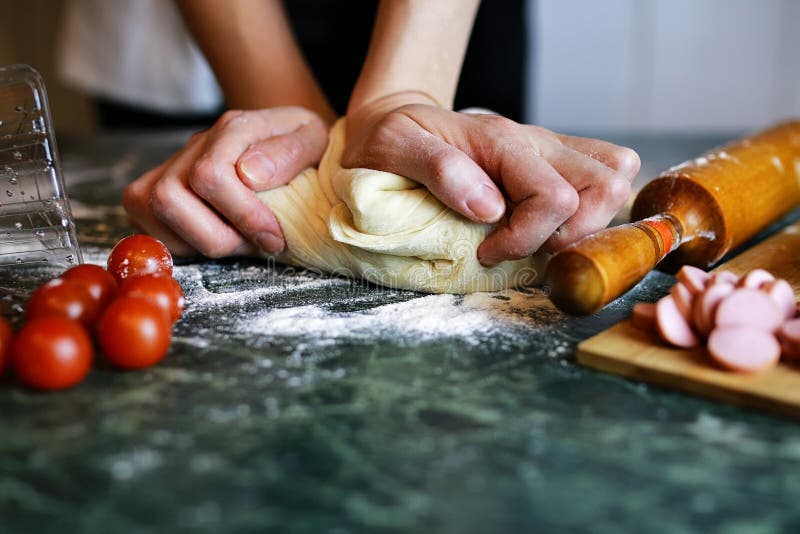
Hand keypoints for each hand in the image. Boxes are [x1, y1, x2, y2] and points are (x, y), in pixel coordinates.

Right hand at [123, 107, 328, 256]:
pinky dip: (185, 244)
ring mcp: (169, 166)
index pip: (211, 175)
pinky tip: (217, 237)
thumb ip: (290, 151)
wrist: (287, 144)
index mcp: (233, 128)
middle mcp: (194, 144)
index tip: (275, 238)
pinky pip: (151, 226)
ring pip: (152, 211)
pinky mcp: (154, 192)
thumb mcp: (315, 140)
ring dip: (200, 241)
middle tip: (255, 243)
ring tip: (239, 240)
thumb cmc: (301, 149)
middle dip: (217, 235)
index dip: (243, 216)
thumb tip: (250, 173)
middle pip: (169, 197)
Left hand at [342, 99, 639, 264]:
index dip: (526, 240)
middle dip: (572, 235)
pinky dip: (594, 208)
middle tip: (525, 248)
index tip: (487, 252)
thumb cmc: (393, 139)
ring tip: (541, 238)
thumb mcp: (395, 146)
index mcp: (502, 142)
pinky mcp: (554, 161)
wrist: (400, 121)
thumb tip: (489, 208)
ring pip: (616, 179)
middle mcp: (537, 142)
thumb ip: (439, 170)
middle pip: (605, 188)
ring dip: (590, 222)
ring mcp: (551, 150)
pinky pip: (606, 174)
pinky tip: (555, 224)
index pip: (553, 198)